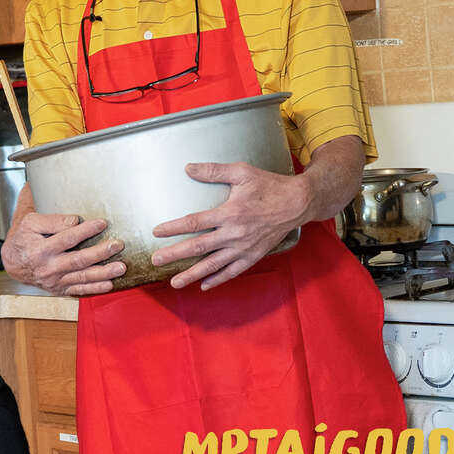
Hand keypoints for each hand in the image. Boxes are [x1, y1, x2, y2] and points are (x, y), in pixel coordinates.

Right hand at [1, 184, 125, 295]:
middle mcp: (48, 267)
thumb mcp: (30, 223)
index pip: (66, 238)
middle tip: (117, 245)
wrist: (12, 263)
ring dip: (103, 273)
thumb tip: (74, 220)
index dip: (85, 231)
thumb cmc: (23, 237)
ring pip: (82, 277)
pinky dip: (95, 288)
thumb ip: (52, 220)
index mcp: (40, 249)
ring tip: (120, 267)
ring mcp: (55, 280)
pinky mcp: (60, 288)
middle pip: (78, 260)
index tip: (102, 223)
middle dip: (100, 253)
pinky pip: (79, 290)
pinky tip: (110, 284)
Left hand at [151, 161, 314, 291]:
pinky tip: (204, 285)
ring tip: (174, 282)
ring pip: (213, 265)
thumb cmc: (269, 185)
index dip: (173, 228)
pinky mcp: (254, 256)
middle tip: (155, 261)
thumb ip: (213, 171)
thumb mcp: (242, 172)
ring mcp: (244, 248)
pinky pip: (233, 271)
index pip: (194, 222)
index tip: (156, 231)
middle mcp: (235, 234)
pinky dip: (218, 280)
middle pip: (198, 247)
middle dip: (175, 255)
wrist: (298, 202)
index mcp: (229, 213)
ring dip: (192, 275)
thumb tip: (188, 168)